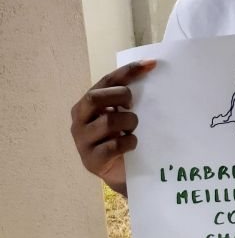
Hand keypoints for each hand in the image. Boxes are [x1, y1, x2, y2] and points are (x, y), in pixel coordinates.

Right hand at [70, 60, 156, 195]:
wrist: (121, 173)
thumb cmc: (121, 137)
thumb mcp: (123, 114)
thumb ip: (128, 97)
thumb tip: (151, 66)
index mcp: (86, 104)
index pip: (106, 81)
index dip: (128, 71)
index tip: (151, 64)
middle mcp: (79, 120)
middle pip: (95, 98)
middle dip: (120, 97)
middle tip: (133, 105)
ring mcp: (83, 142)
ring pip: (107, 122)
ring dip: (128, 122)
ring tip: (133, 128)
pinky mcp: (92, 161)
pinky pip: (113, 146)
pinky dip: (128, 142)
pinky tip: (132, 143)